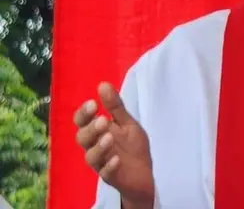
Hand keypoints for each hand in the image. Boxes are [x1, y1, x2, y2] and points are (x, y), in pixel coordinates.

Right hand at [74, 82, 154, 206]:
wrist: (143, 173)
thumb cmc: (132, 146)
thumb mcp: (127, 123)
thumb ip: (115, 107)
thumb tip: (103, 84)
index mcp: (97, 132)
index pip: (82, 121)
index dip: (84, 113)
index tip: (92, 104)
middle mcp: (94, 147)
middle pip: (82, 138)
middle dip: (91, 129)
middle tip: (103, 120)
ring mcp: (101, 163)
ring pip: (91, 156)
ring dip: (99, 147)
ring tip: (109, 137)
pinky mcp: (111, 177)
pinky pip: (105, 173)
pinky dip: (110, 166)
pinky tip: (117, 159)